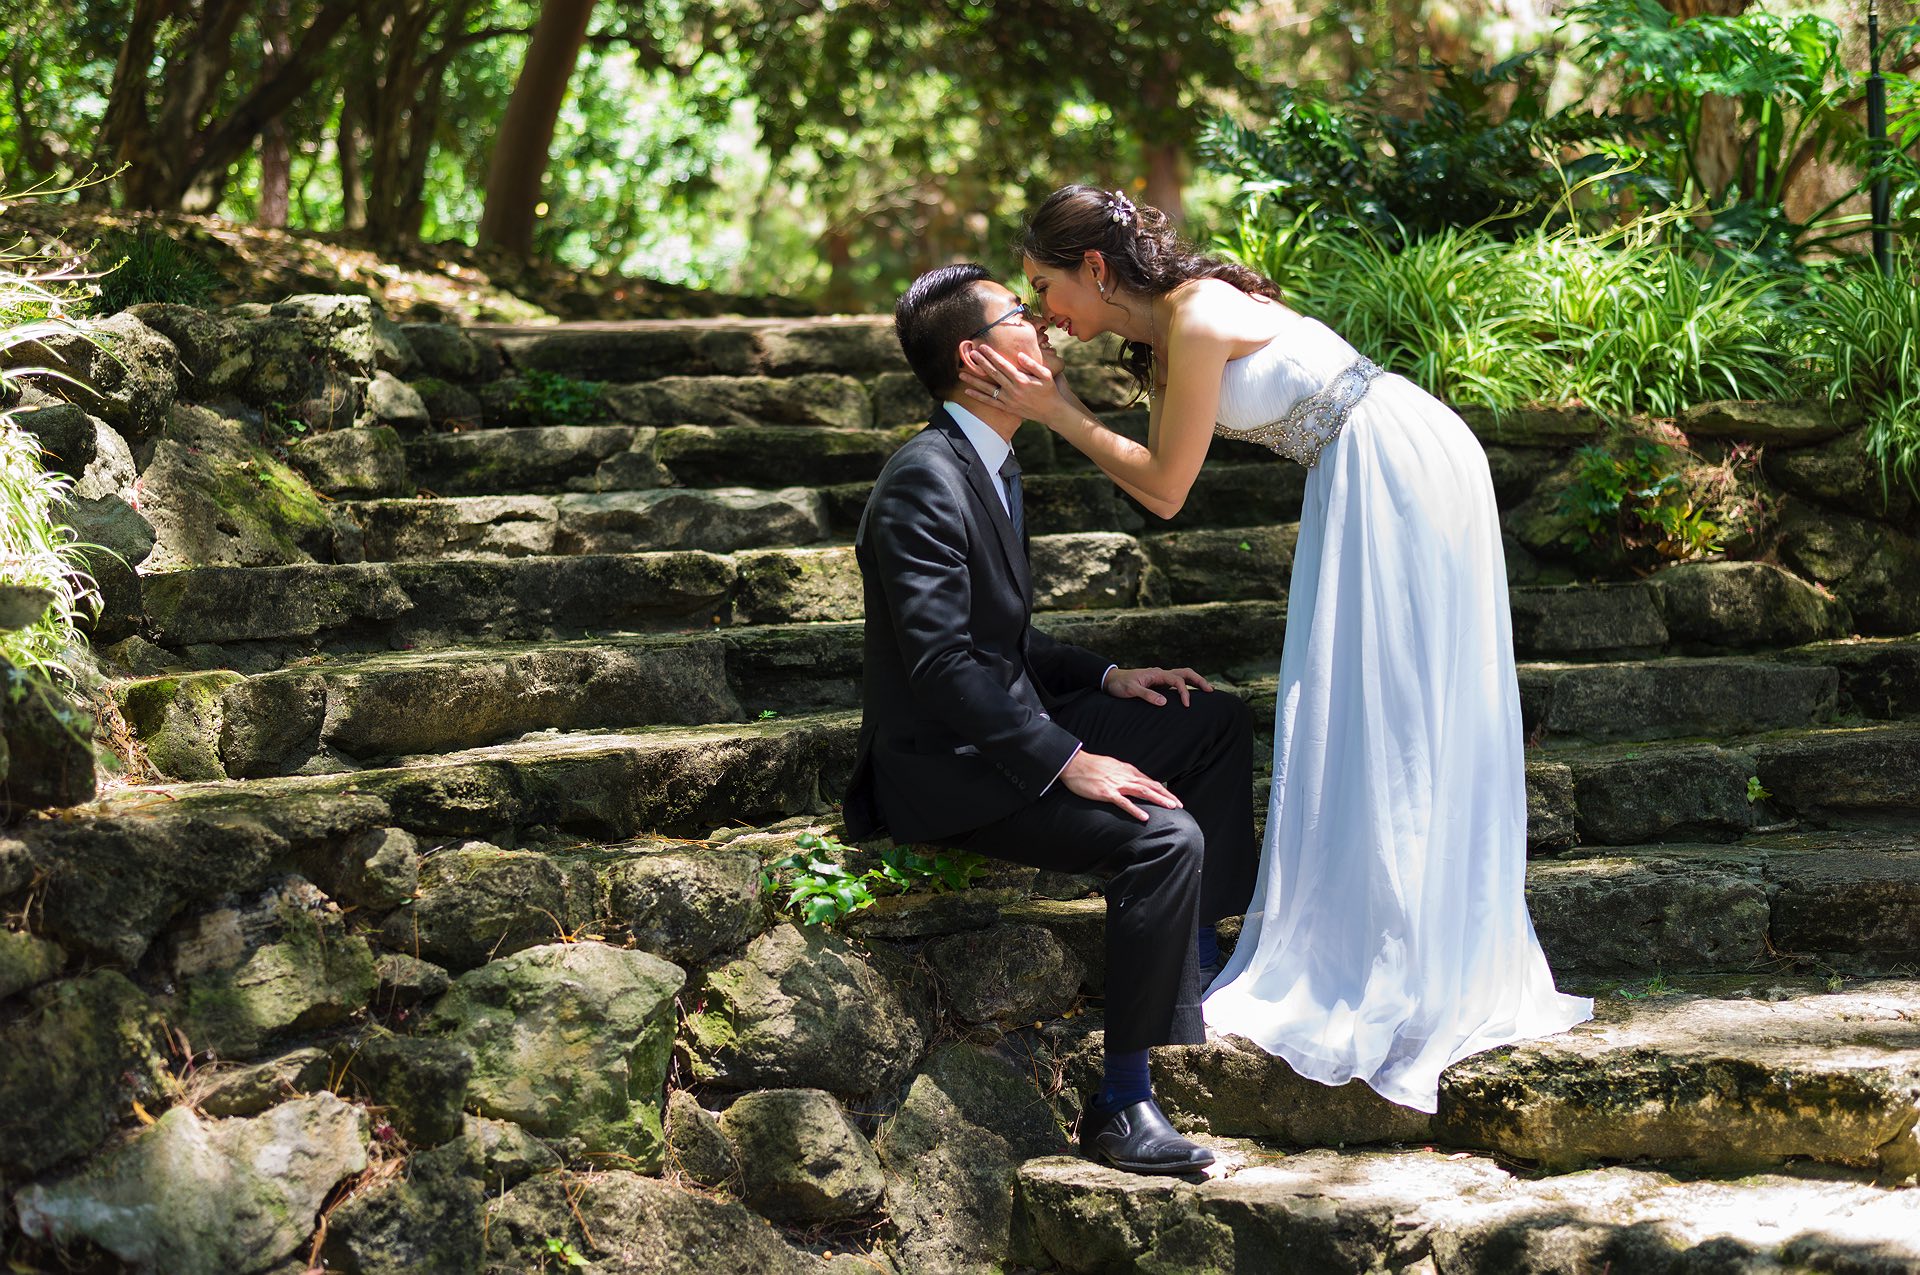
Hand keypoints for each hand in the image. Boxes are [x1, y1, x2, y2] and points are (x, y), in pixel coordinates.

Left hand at [960, 344, 1065, 422]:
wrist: (1052, 412)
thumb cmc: (1049, 391)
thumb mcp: (1046, 375)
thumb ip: (1032, 365)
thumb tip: (1019, 355)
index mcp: (1021, 379)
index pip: (1002, 365)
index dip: (991, 355)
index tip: (982, 347)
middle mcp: (1012, 390)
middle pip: (993, 374)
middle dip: (981, 363)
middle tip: (970, 354)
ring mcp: (1008, 400)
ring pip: (987, 388)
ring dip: (973, 380)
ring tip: (961, 374)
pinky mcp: (1007, 408)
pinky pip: (989, 402)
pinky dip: (978, 396)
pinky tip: (967, 391)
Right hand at [1060, 748, 1181, 821]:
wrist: (1073, 763)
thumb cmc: (1090, 766)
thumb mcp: (1111, 766)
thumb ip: (1122, 773)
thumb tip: (1131, 780)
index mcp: (1127, 770)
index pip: (1149, 781)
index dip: (1162, 790)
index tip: (1173, 798)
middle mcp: (1125, 776)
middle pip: (1150, 786)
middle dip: (1166, 795)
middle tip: (1179, 805)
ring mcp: (1116, 784)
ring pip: (1143, 792)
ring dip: (1158, 799)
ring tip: (1170, 807)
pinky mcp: (1106, 793)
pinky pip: (1124, 803)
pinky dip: (1135, 810)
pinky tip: (1145, 817)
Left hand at [1103, 666, 1214, 707]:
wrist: (1111, 680)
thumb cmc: (1120, 684)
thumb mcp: (1131, 690)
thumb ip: (1147, 695)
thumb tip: (1164, 702)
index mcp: (1156, 673)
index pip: (1177, 680)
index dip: (1184, 692)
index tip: (1186, 705)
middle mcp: (1161, 674)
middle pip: (1185, 673)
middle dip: (1199, 680)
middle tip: (1210, 690)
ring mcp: (1160, 678)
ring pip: (1182, 676)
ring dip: (1195, 682)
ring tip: (1207, 691)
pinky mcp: (1158, 684)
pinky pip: (1175, 684)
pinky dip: (1186, 687)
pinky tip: (1191, 695)